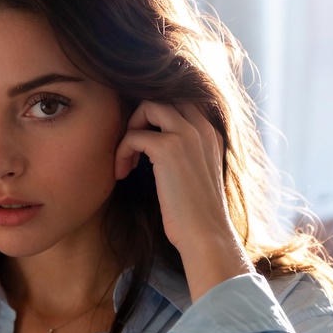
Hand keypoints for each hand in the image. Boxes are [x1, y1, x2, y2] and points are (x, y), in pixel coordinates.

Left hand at [114, 101, 251, 300]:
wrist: (205, 236)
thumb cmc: (195, 214)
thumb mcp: (193, 174)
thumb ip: (183, 152)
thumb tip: (152, 144)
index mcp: (211, 132)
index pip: (180, 100)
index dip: (155, 115)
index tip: (143, 143)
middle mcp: (202, 127)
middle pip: (163, 96)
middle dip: (140, 118)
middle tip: (131, 149)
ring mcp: (187, 135)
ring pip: (147, 106)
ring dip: (129, 130)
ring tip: (125, 160)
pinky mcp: (168, 149)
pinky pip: (134, 135)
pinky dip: (122, 152)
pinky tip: (122, 174)